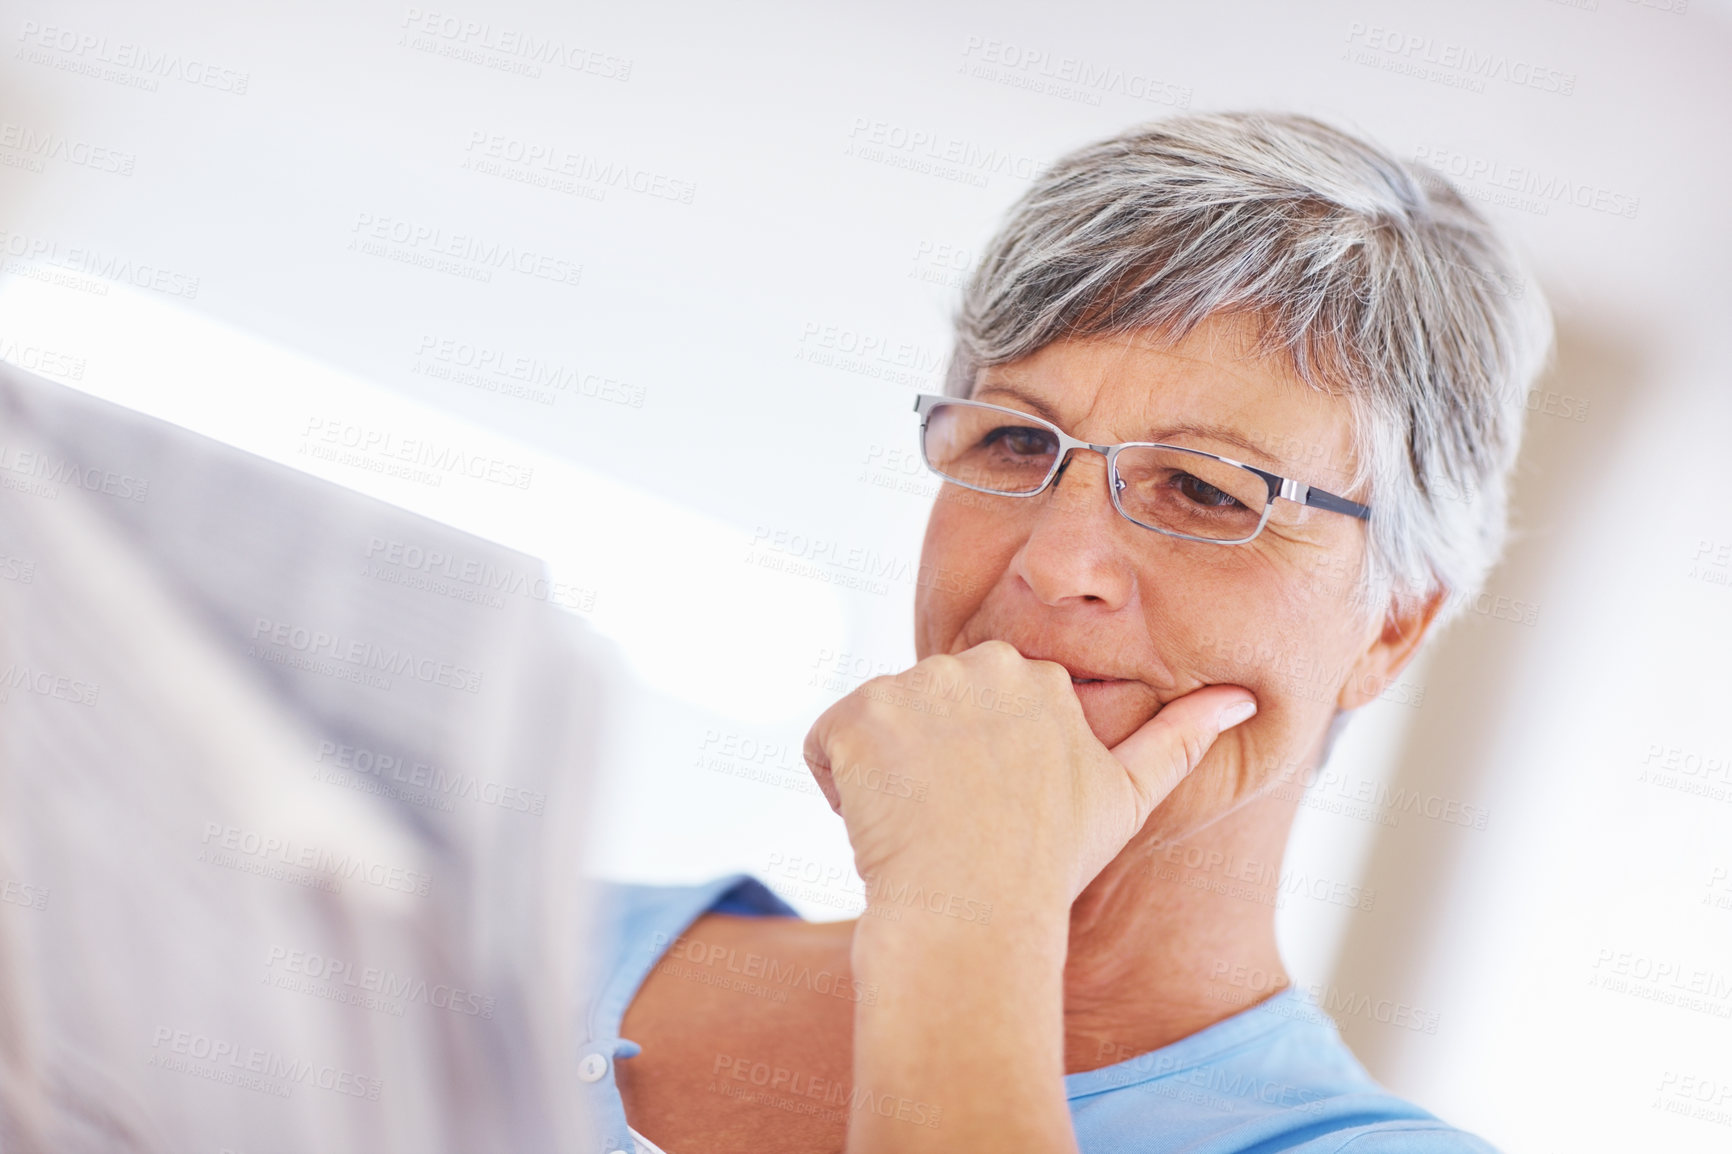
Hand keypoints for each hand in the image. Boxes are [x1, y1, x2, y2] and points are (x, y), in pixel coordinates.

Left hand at [802, 639, 1255, 916]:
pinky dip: (836, 783)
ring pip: (875, 726)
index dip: (974, 765)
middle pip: (924, 709)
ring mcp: (909, 690)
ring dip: (881, 773)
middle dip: (926, 759)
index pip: (977, 707)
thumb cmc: (1051, 864)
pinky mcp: (853, 718)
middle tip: (954, 823)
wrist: (975, 912)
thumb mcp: (1128, 796)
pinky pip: (825, 745)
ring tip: (919, 826)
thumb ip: (1180, 737)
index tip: (989, 811)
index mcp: (1033, 678)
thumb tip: (1240, 696)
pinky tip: (876, 822)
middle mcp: (973, 667)